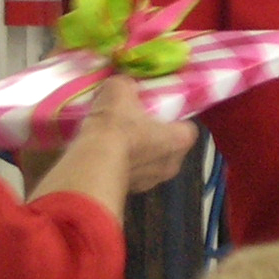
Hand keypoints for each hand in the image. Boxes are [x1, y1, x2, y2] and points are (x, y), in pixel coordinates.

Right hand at [85, 78, 200, 193]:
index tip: (158, 111)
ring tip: (115, 139)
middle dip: (153, 137)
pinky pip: (128, 174)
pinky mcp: (129, 192)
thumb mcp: (120, 90)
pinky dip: (119, 165)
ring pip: (148, 163)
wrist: (92, 162)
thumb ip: (126, 86)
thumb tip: (122, 87)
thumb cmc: (116, 125)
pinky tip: (102, 154)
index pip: (186, 127)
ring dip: (136, 153)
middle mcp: (171, 165)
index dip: (173, 118)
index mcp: (180, 140)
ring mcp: (150, 183)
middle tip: (134, 123)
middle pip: (167, 147)